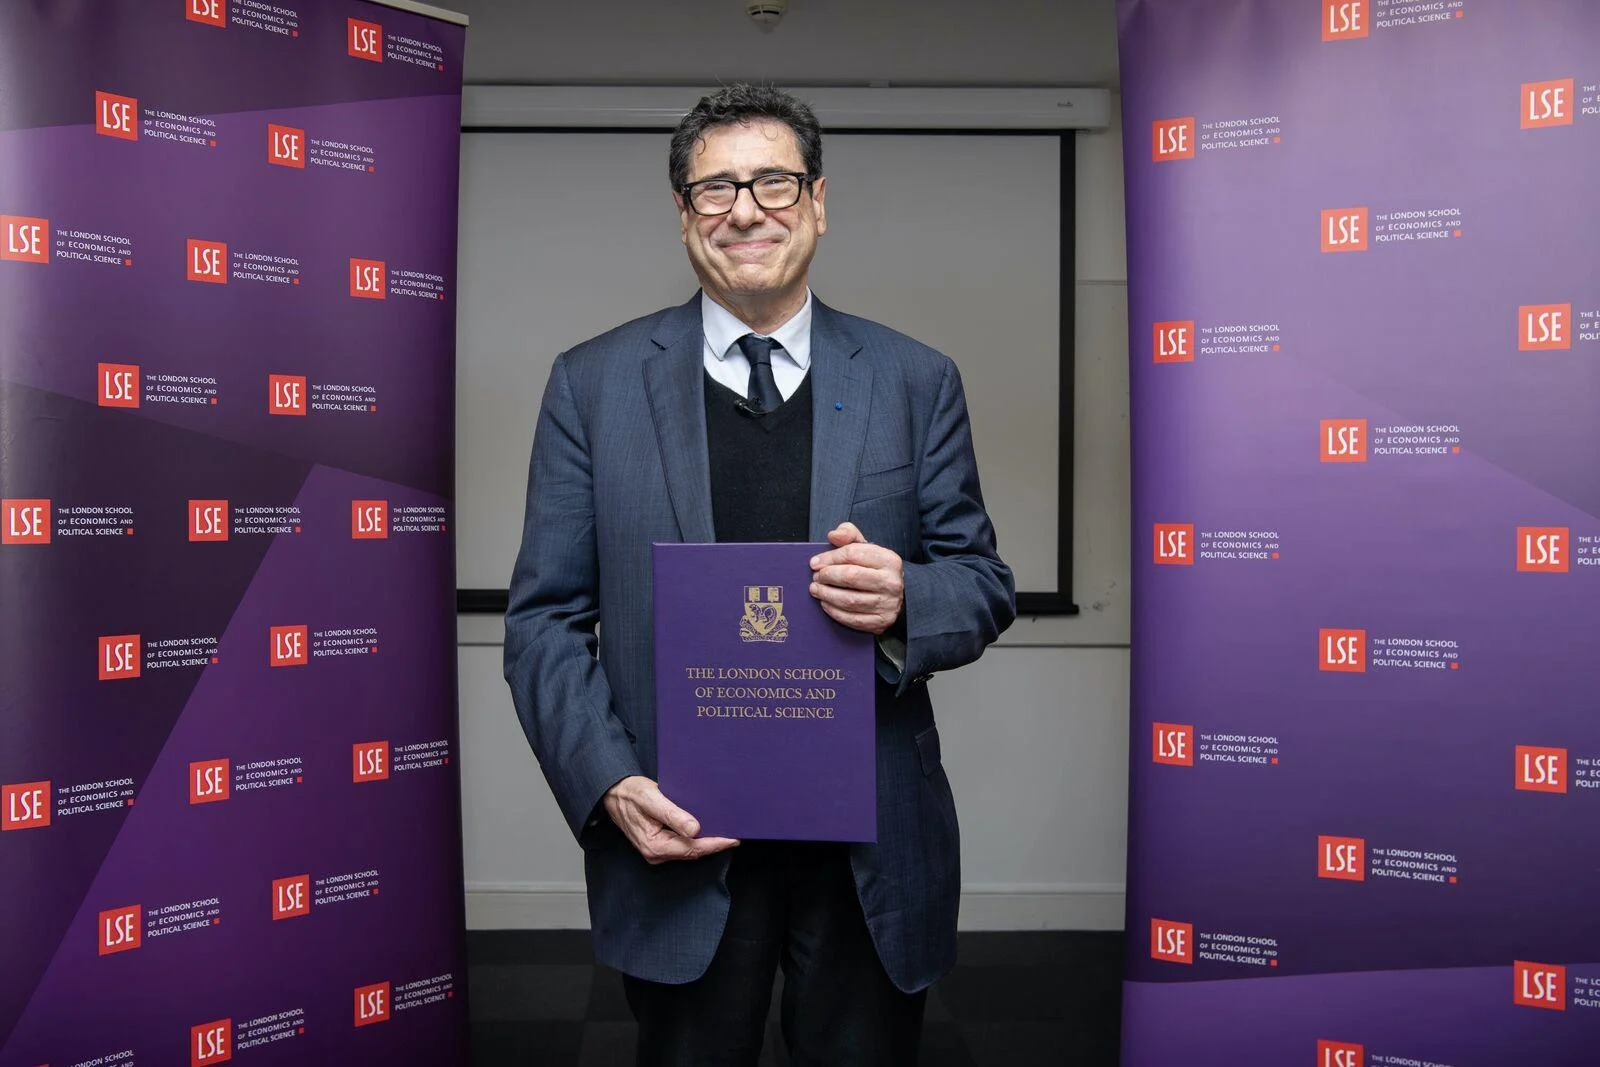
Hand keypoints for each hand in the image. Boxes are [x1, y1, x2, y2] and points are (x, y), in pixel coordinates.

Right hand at [602, 776, 738, 864]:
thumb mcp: (651, 799)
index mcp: (655, 846)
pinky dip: (697, 839)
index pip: (693, 848)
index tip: (734, 838)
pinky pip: (683, 845)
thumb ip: (673, 814)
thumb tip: (695, 829)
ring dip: (708, 842)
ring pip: (689, 849)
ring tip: (727, 830)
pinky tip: (708, 829)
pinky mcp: (659, 844)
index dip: (716, 844)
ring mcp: (657, 851)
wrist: (613, 794)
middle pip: (694, 852)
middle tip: (737, 832)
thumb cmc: (630, 794)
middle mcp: (656, 853)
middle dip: (715, 844)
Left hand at [808, 522, 904, 634]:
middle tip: (816, 577)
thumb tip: (833, 535)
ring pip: (850, 600)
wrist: (895, 595)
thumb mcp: (865, 547)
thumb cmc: (874, 569)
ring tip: (816, 590)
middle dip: (827, 576)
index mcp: (889, 559)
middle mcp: (891, 582)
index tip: (814, 563)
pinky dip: (835, 612)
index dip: (829, 558)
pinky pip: (853, 619)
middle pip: (850, 576)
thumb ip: (849, 535)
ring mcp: (888, 604)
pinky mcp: (881, 621)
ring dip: (827, 595)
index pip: (852, 553)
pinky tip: (826, 604)